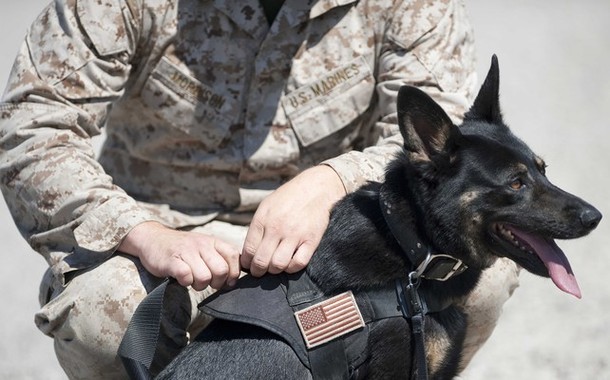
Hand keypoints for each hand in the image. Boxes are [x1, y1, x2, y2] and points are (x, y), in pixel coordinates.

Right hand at [119, 221, 240, 289]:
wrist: (152, 239)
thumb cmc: (182, 249)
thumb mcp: (204, 248)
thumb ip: (220, 259)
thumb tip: (234, 279)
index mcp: (212, 241)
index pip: (234, 256)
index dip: (233, 273)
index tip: (226, 281)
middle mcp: (201, 244)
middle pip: (221, 270)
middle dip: (217, 283)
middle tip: (208, 283)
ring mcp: (186, 251)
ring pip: (205, 277)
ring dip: (199, 285)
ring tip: (192, 280)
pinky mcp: (171, 260)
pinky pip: (186, 276)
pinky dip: (185, 282)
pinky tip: (181, 279)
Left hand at [241, 165, 345, 276]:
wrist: (316, 188)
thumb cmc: (289, 198)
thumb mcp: (267, 206)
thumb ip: (257, 227)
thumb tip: (248, 251)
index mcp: (263, 219)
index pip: (248, 250)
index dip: (247, 263)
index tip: (250, 265)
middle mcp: (277, 228)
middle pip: (261, 261)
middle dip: (258, 271)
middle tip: (260, 271)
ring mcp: (295, 234)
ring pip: (278, 265)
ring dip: (275, 270)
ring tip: (275, 267)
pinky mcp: (311, 240)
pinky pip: (298, 263)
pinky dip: (292, 268)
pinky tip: (290, 263)